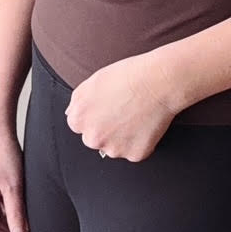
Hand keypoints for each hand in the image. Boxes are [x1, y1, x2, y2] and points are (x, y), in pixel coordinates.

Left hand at [64, 51, 180, 161]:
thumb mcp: (92, 81)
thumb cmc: (128, 76)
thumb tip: (72, 114)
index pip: (79, 125)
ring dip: (123, 137)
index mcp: (78, 120)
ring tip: (136, 115)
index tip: (108, 108)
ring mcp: (113, 149)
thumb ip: (77, 101)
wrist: (158, 82)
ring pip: (115, 148)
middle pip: (95, 139)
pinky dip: (140, 141)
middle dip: (106, 129)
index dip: (95, 115)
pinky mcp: (134, 155)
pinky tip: (146, 124)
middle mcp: (92, 139)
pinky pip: (135, 152)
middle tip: (124, 111)